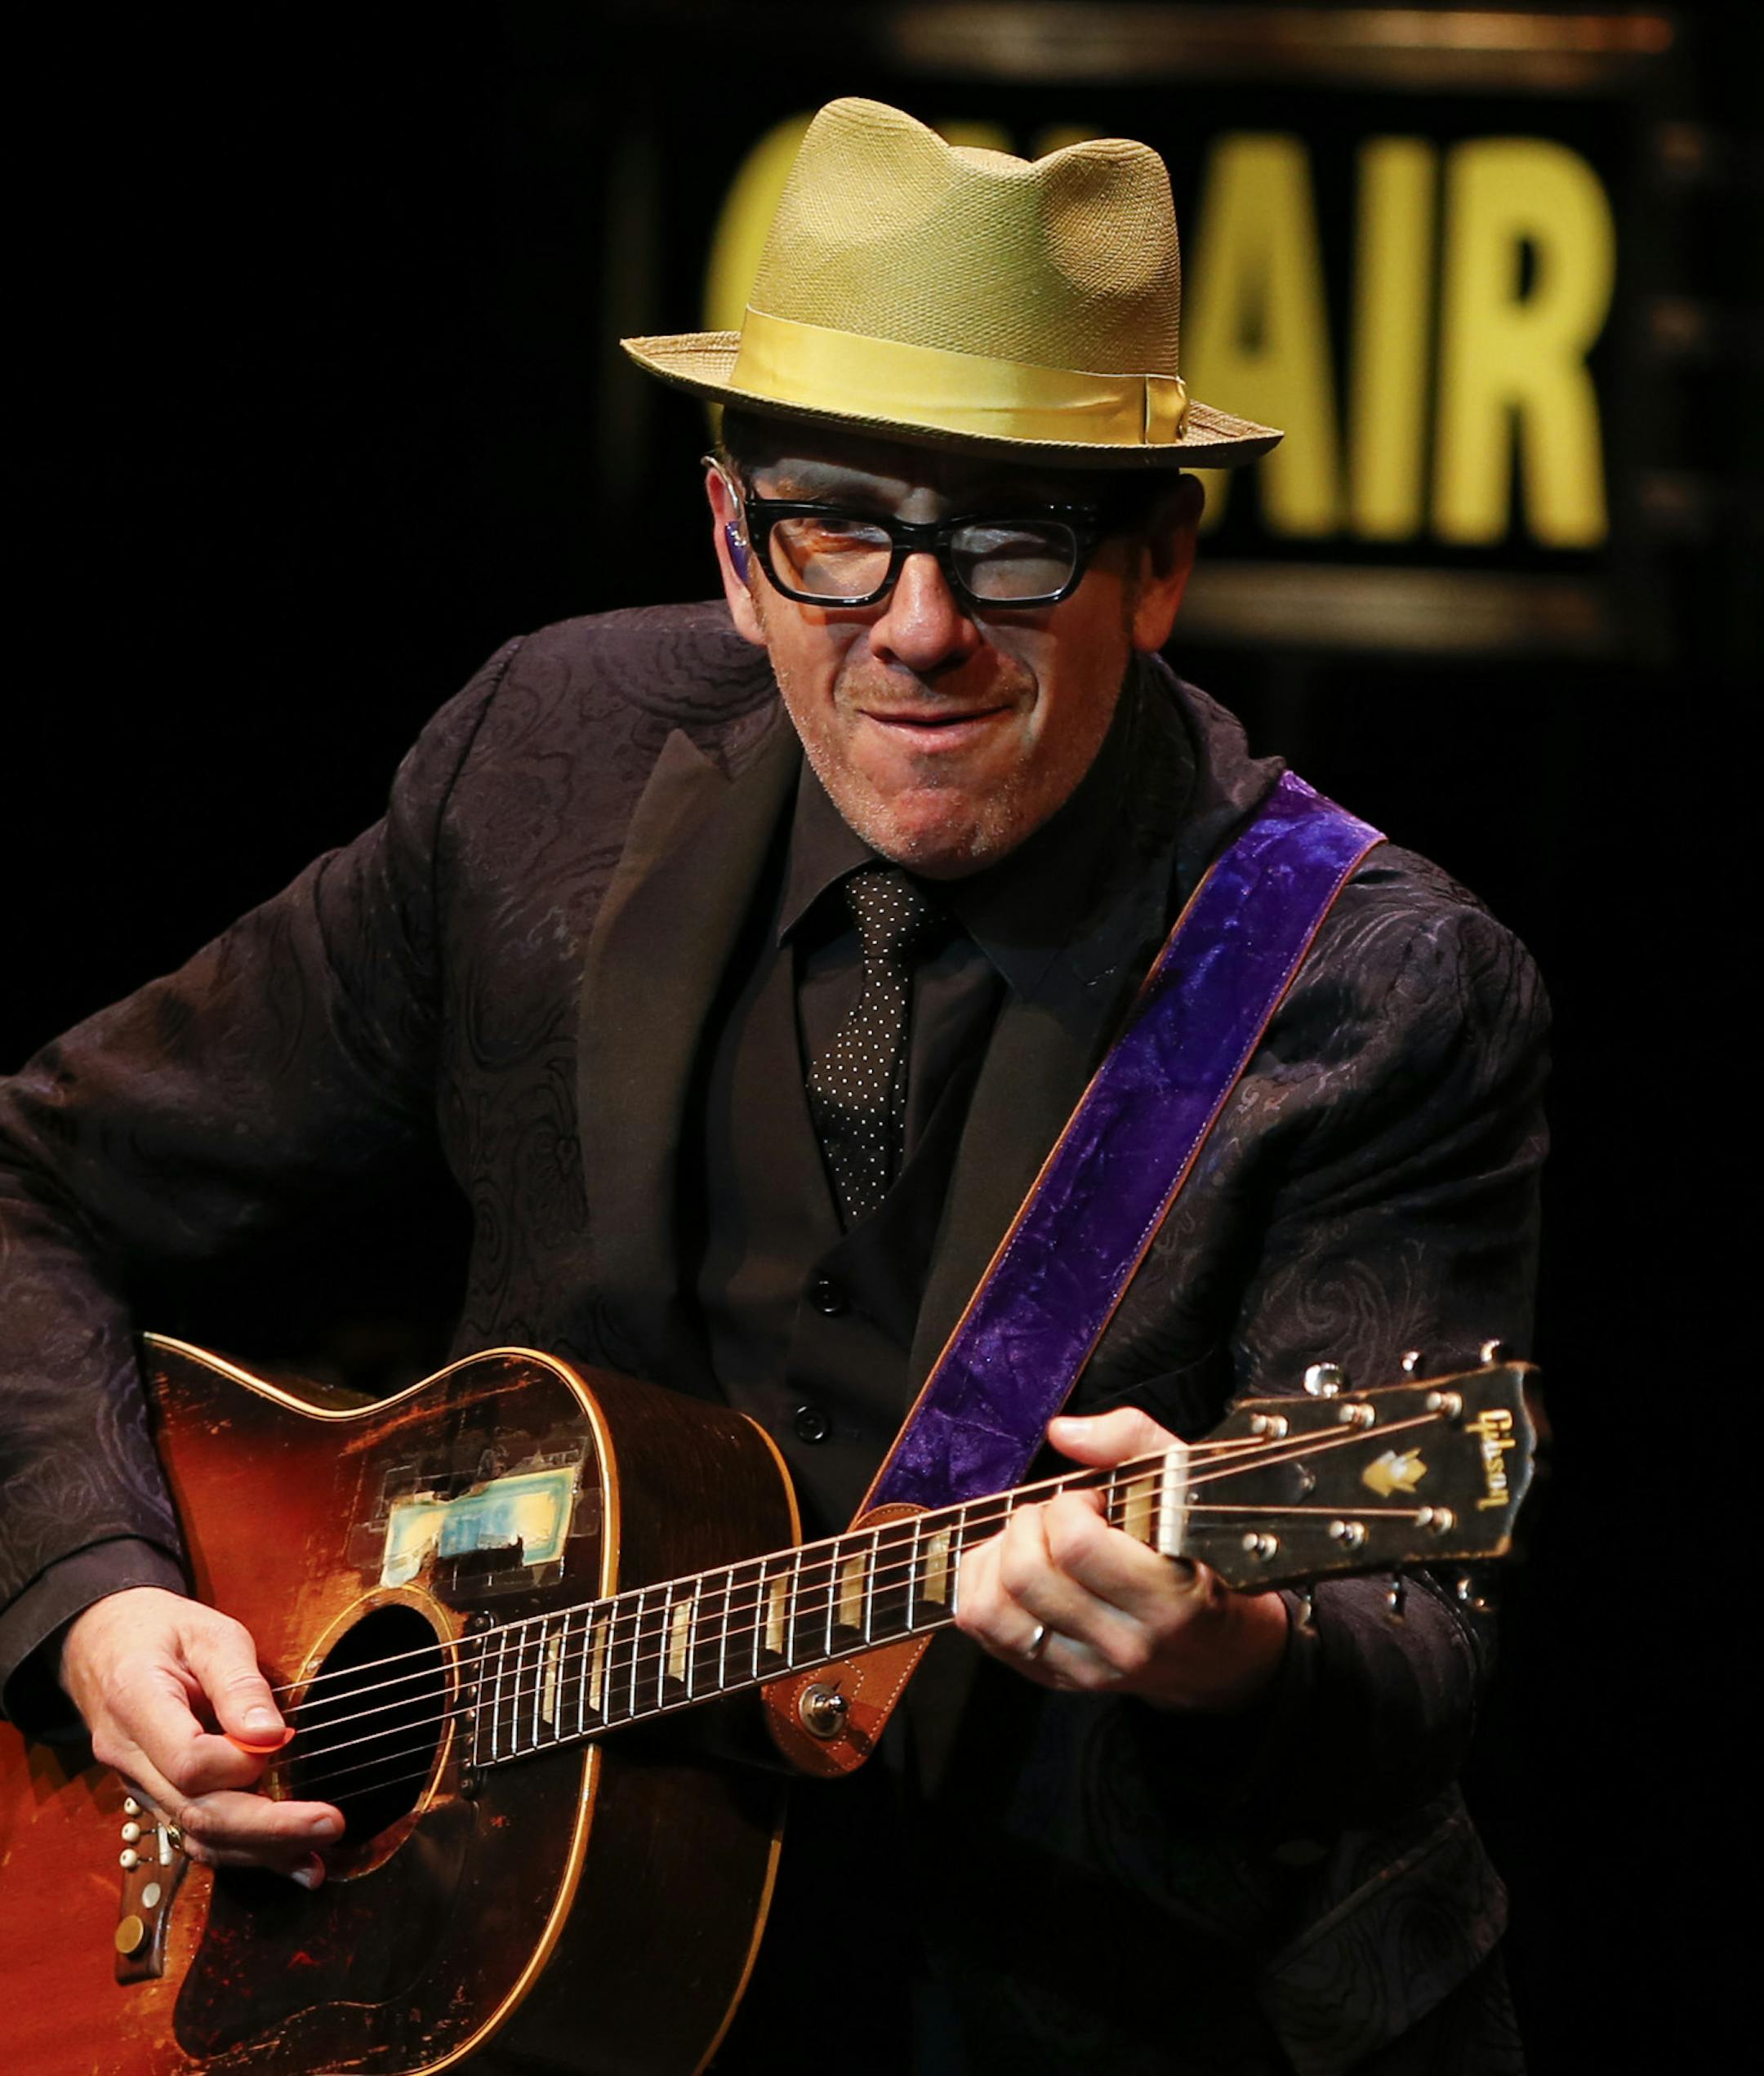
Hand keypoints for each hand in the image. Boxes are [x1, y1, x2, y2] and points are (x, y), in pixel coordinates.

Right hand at [58, 1587, 343, 1884]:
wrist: (104, 1643)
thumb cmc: (163, 1630)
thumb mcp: (207, 1632)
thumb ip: (238, 1683)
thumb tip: (270, 1736)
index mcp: (135, 1703)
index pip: (187, 1759)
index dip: (240, 1762)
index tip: (283, 1739)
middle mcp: (128, 1757)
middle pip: (196, 1811)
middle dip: (268, 1827)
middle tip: (330, 1824)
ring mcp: (137, 1785)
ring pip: (197, 1834)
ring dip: (260, 1853)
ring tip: (317, 1861)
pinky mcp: (155, 1796)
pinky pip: (195, 1833)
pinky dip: (243, 1852)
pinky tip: (289, 1863)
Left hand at [953, 1407, 1289, 1710]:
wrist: (1225, 1656)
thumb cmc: (1208, 1560)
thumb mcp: (1191, 1488)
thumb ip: (1133, 1443)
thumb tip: (1062, 1432)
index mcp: (1169, 1601)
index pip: (1076, 1546)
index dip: (1069, 1505)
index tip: (1092, 1501)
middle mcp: (1123, 1646)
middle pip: (1025, 1576)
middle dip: (1028, 1525)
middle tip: (1058, 1518)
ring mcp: (1084, 1671)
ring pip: (992, 1610)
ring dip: (996, 1558)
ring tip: (1032, 1543)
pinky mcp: (1054, 1680)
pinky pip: (984, 1631)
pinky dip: (982, 1587)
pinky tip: (1012, 1568)